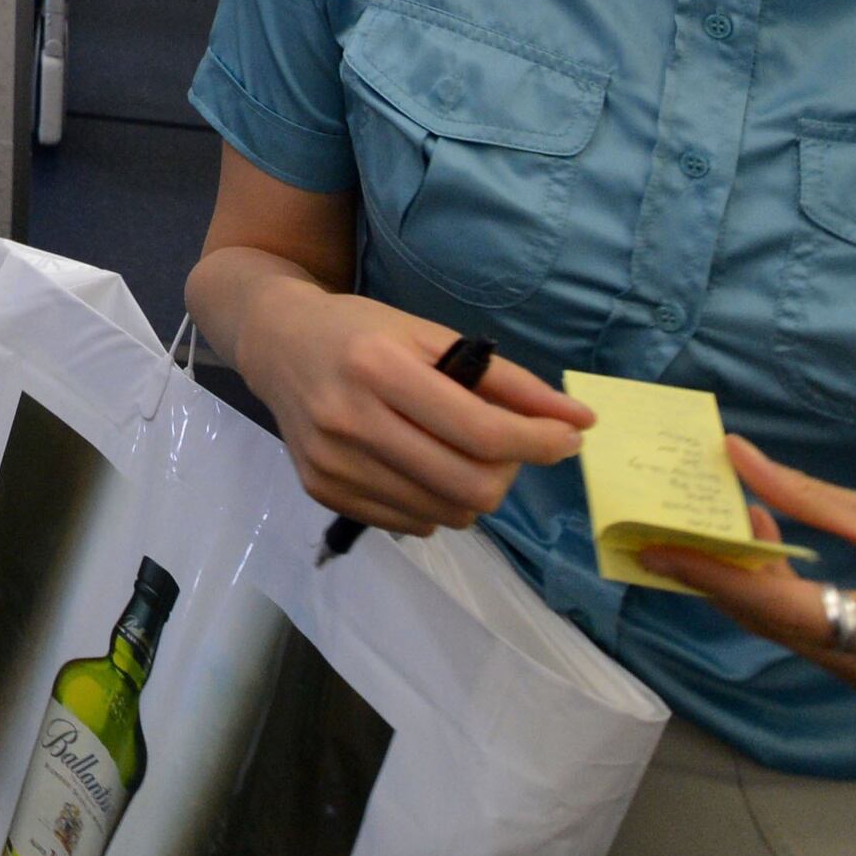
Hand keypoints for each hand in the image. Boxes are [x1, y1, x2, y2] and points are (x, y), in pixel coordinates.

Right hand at [231, 282, 590, 536]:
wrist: (275, 343)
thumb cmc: (362, 331)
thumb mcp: (431, 335)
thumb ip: (507, 380)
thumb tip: (579, 421)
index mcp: (379, 367)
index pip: (481, 432)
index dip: (540, 442)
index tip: (570, 436)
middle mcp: (350, 420)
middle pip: (470, 486)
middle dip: (511, 473)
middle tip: (510, 447)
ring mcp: (332, 463)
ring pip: (446, 514)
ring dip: (475, 491)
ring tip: (462, 454)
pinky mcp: (322, 491)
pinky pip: (412, 524)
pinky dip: (437, 504)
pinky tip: (423, 467)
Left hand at [639, 437, 855, 723]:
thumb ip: (811, 498)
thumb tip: (734, 458)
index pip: (789, 610)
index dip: (718, 576)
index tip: (658, 548)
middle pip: (786, 632)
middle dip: (727, 580)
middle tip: (677, 529)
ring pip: (802, 645)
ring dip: (759, 596)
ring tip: (726, 535)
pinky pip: (828, 654)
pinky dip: (795, 613)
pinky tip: (776, 569)